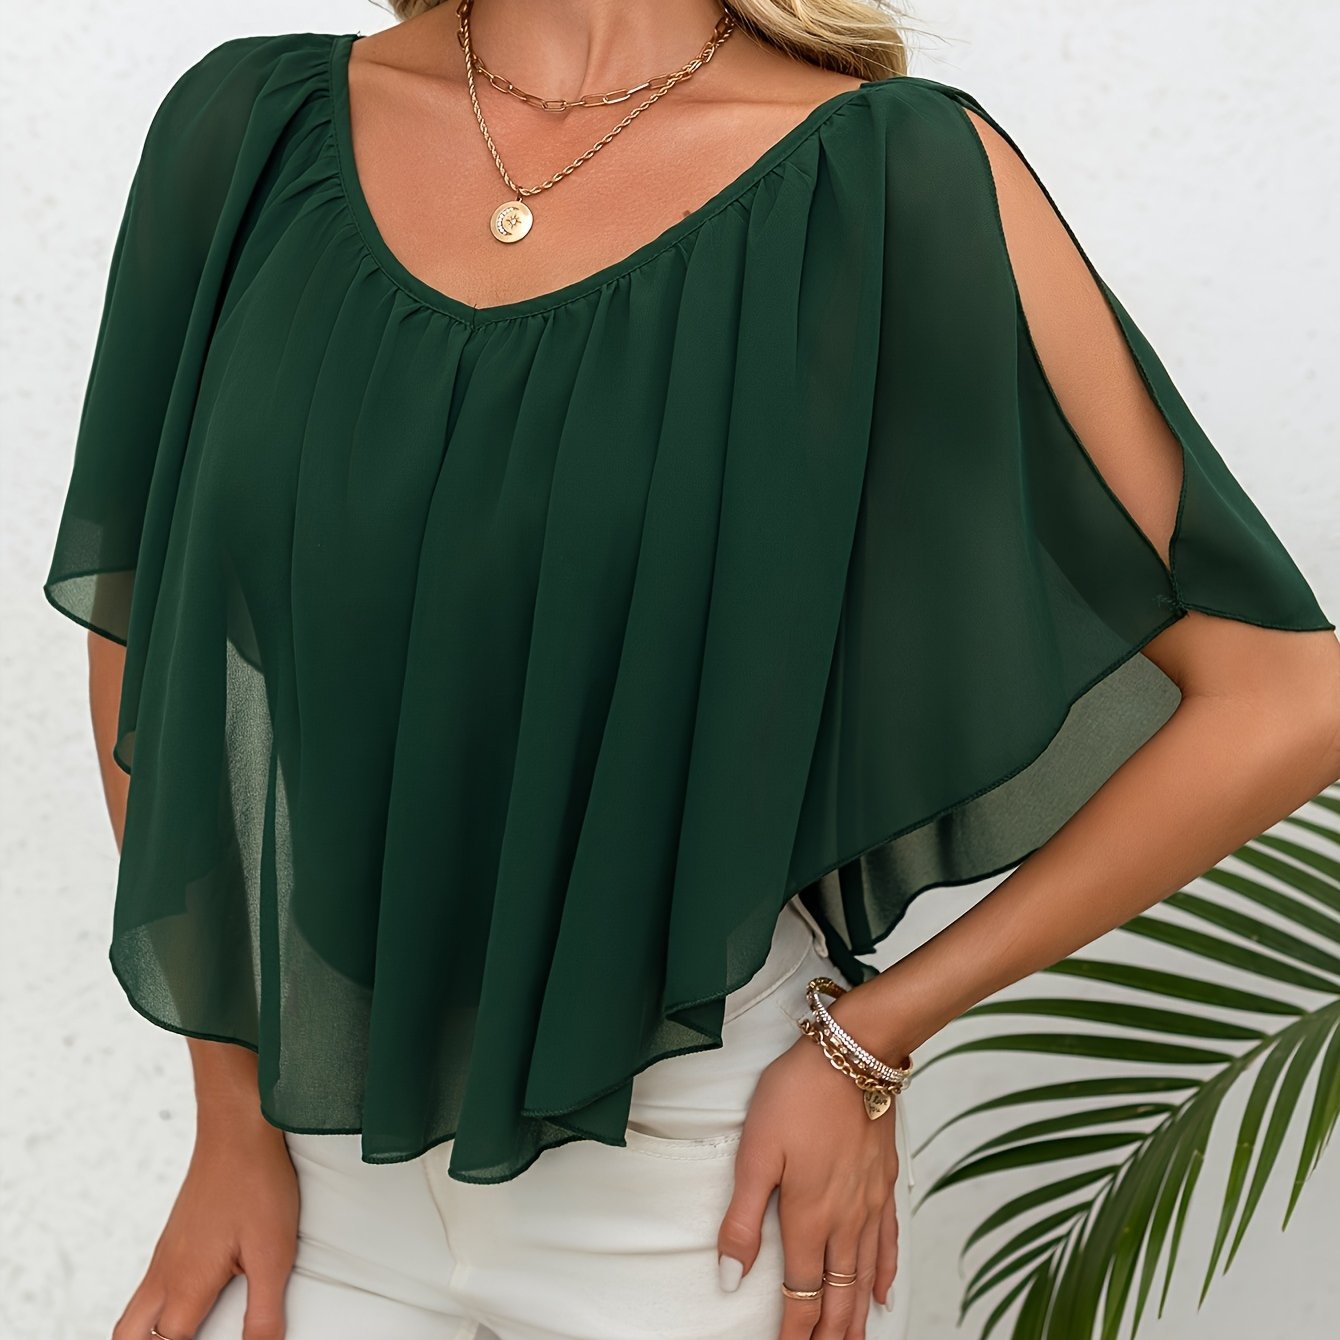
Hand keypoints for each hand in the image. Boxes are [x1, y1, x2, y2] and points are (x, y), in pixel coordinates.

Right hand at [111, 1119, 298, 1339]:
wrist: (238, 1126)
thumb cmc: (256, 1182)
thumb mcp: (273, 1254)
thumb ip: (263, 1313)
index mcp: (185, 1285)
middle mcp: (165, 1272)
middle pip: (129, 1336)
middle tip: (185, 1338)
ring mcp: (166, 1252)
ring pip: (136, 1311)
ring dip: (148, 1333)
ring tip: (186, 1333)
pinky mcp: (176, 1235)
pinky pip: (152, 1285)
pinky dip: (158, 1309)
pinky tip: (190, 1303)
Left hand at [716, 1020, 901, 1339]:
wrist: (853, 1053)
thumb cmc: (797, 1094)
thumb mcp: (755, 1151)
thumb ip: (742, 1218)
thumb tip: (730, 1277)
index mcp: (808, 1217)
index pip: (800, 1293)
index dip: (793, 1331)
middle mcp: (844, 1220)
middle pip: (837, 1295)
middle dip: (828, 1334)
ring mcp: (870, 1203)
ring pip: (864, 1276)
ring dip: (856, 1316)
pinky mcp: (884, 1182)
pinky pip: (889, 1242)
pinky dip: (885, 1274)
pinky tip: (883, 1293)